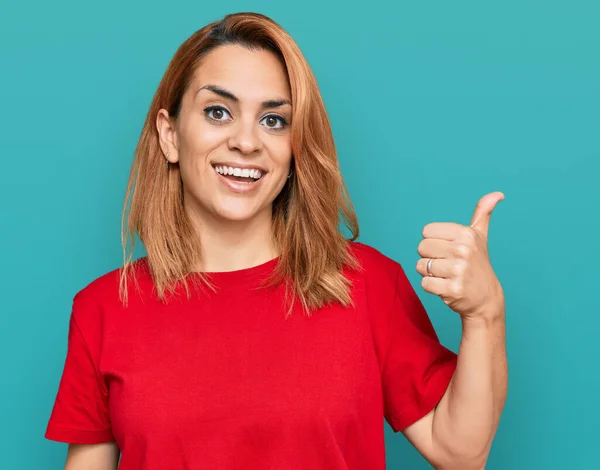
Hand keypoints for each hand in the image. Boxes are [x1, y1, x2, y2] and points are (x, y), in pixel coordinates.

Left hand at [416, 192, 504, 320]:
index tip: (448, 250)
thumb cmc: (478, 264)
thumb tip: (498, 194)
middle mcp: (463, 250)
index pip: (426, 232)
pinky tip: (446, 287)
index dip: (433, 242)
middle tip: (447, 265)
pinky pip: (424, 283)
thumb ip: (483, 213)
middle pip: (421, 248)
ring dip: (429, 273)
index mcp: (466, 234)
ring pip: (421, 266)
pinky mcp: (452, 289)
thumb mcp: (480, 236)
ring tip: (447, 276)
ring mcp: (458, 271)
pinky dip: (431, 287)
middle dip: (430, 257)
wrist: (486, 298)